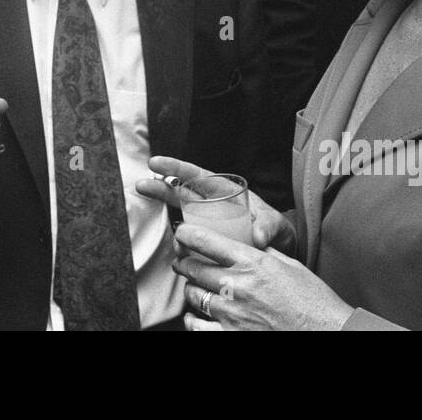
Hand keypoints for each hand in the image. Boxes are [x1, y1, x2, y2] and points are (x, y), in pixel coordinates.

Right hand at [136, 155, 297, 254]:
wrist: (280, 252)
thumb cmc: (277, 230)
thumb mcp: (276, 224)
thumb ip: (268, 226)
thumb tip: (257, 236)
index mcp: (226, 192)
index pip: (198, 176)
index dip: (176, 168)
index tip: (157, 163)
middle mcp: (213, 206)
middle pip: (182, 193)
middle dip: (161, 188)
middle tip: (141, 185)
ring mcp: (209, 224)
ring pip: (183, 220)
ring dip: (175, 229)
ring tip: (176, 245)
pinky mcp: (209, 243)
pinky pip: (191, 242)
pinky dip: (185, 248)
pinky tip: (185, 257)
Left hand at [172, 223, 352, 330]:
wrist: (327, 333)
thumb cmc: (314, 302)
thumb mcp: (290, 266)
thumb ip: (264, 253)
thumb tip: (250, 243)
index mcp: (252, 263)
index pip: (205, 241)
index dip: (185, 235)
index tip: (181, 234)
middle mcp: (237, 287)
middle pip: (192, 268)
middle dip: (184, 262)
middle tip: (183, 261)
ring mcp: (232, 314)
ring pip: (193, 295)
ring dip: (191, 289)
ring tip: (195, 287)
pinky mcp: (230, 337)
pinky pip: (197, 326)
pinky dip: (192, 319)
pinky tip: (195, 316)